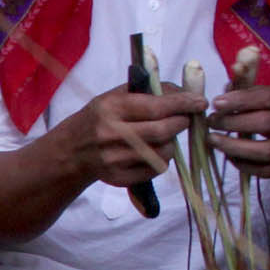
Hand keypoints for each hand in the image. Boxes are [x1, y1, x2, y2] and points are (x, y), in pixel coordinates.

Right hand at [58, 84, 201, 187]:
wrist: (70, 152)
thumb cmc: (98, 118)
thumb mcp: (114, 97)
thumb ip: (147, 91)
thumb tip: (185, 91)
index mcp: (110, 109)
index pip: (156, 107)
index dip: (183, 104)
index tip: (200, 102)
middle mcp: (111, 135)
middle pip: (163, 131)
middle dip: (182, 122)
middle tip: (185, 118)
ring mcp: (115, 159)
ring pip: (164, 152)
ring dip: (171, 142)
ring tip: (163, 135)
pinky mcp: (120, 178)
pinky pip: (157, 169)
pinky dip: (161, 158)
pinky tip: (152, 151)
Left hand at [208, 81, 269, 178]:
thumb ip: (249, 91)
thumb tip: (224, 90)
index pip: (267, 98)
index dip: (240, 101)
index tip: (216, 103)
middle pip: (264, 123)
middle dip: (232, 123)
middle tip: (211, 122)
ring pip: (265, 151)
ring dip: (234, 147)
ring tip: (214, 140)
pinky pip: (264, 169)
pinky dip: (242, 164)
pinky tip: (229, 155)